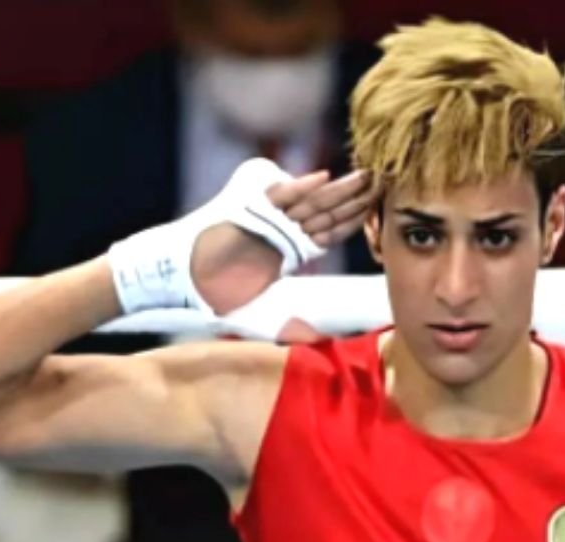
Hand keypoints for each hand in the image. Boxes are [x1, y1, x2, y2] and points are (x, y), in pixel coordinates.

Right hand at [191, 168, 375, 313]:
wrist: (183, 279)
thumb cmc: (217, 295)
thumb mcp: (261, 315)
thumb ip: (290, 327)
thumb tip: (315, 342)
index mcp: (289, 249)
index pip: (330, 232)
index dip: (354, 221)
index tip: (378, 210)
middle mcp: (281, 230)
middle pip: (326, 211)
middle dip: (354, 198)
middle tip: (381, 181)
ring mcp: (266, 217)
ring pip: (311, 202)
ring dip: (338, 190)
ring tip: (364, 177)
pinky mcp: (247, 207)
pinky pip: (278, 197)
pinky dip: (300, 187)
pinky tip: (322, 177)